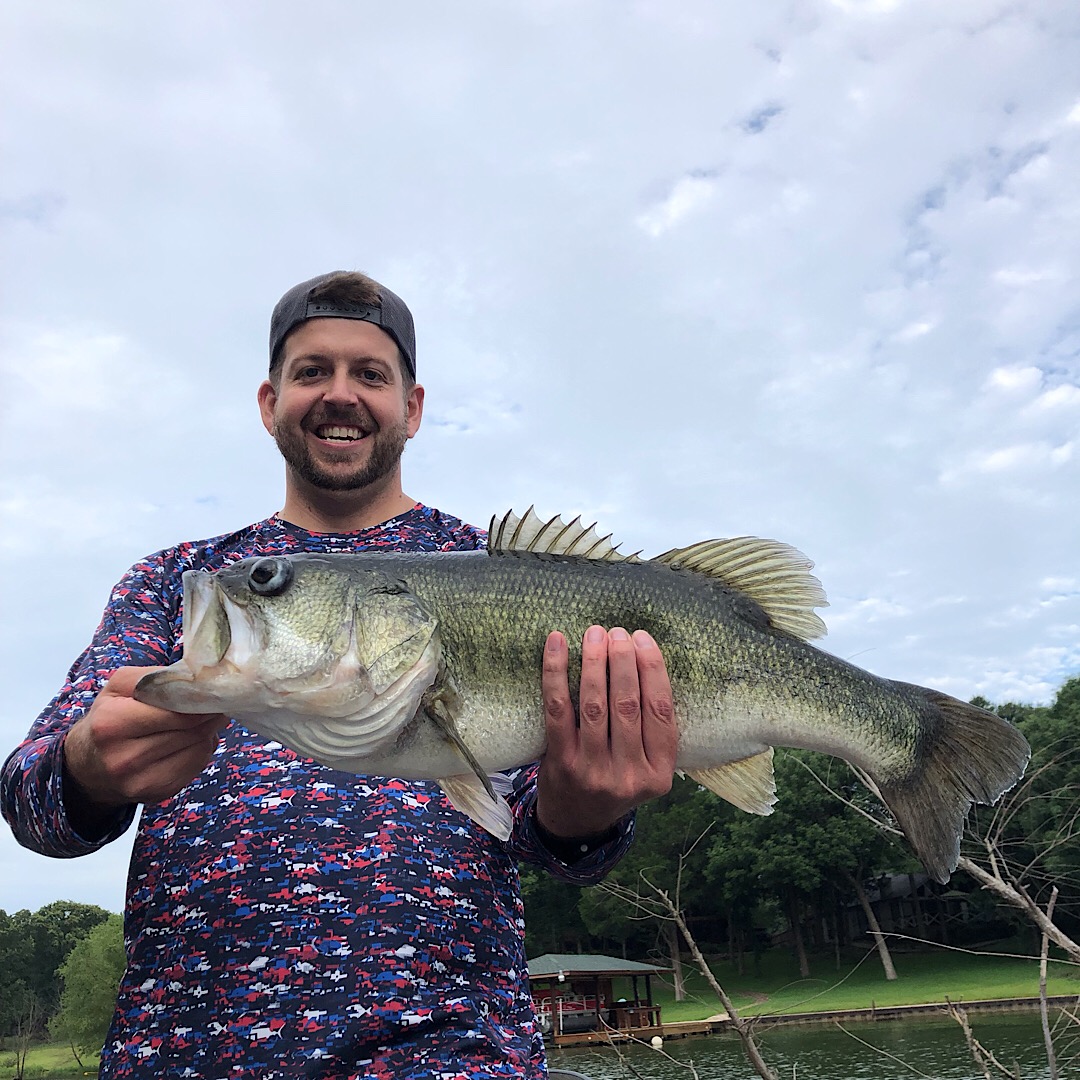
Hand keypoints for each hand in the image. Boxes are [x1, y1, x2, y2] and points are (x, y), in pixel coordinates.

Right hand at [62, 666, 227, 810]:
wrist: (87, 765)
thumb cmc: (107, 719)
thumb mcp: (118, 687)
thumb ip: (153, 677)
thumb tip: (194, 678)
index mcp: (112, 724)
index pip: (176, 712)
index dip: (202, 700)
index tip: (215, 689)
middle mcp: (125, 758)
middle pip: (191, 730)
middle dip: (210, 713)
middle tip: (218, 700)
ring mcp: (141, 781)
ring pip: (199, 748)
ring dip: (208, 731)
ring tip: (203, 719)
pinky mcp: (158, 794)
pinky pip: (197, 766)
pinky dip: (201, 749)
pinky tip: (192, 740)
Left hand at [536, 626, 676, 838]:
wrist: (575, 822)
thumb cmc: (614, 780)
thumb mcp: (645, 767)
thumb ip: (650, 729)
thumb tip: (643, 659)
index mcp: (660, 773)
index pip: (661, 711)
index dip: (653, 670)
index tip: (643, 639)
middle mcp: (629, 774)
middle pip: (628, 704)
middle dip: (623, 661)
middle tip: (617, 632)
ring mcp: (594, 770)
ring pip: (595, 705)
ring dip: (594, 662)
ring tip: (594, 634)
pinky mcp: (561, 763)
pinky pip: (559, 710)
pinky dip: (556, 673)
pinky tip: (557, 645)